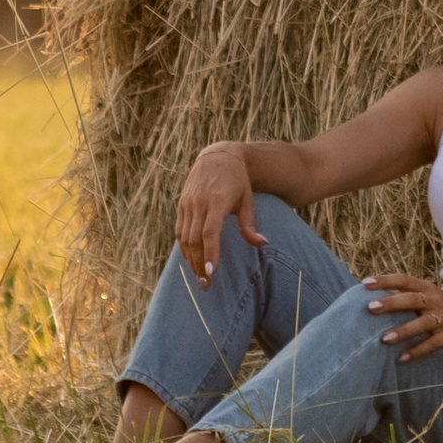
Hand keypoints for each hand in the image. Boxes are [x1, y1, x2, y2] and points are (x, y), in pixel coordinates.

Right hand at [176, 143, 261, 282]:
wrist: (217, 158)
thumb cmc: (237, 181)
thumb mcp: (247, 200)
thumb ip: (250, 224)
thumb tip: (262, 243)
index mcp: (216, 201)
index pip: (209, 232)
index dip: (209, 252)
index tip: (211, 272)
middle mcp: (198, 203)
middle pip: (194, 240)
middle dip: (199, 264)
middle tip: (206, 284)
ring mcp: (187, 204)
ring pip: (184, 238)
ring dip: (190, 260)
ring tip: (200, 277)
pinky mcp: (181, 205)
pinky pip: (179, 231)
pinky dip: (184, 248)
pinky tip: (192, 260)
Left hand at [364, 273, 442, 360]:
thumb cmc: (441, 307)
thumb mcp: (427, 296)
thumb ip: (405, 295)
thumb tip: (374, 297)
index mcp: (426, 288)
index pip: (404, 280)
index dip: (385, 280)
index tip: (365, 283)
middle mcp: (434, 300)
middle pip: (412, 299)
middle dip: (391, 303)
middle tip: (370, 307)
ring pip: (422, 323)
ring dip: (403, 331)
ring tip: (384, 339)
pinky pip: (432, 344)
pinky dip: (417, 351)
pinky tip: (401, 359)